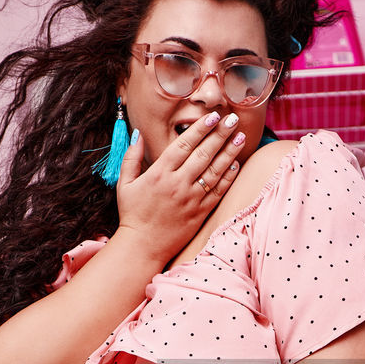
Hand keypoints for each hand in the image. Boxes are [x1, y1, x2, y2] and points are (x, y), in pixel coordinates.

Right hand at [115, 111, 244, 263]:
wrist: (143, 246)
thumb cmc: (133, 214)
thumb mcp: (124, 183)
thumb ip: (131, 157)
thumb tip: (137, 133)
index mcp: (159, 173)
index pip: (184, 145)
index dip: (200, 129)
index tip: (213, 116)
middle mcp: (177, 184)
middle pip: (203, 154)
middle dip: (220, 134)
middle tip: (233, 119)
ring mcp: (191, 199)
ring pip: (215, 171)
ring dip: (229, 152)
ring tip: (240, 136)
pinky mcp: (200, 212)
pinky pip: (218, 191)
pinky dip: (228, 176)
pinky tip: (236, 163)